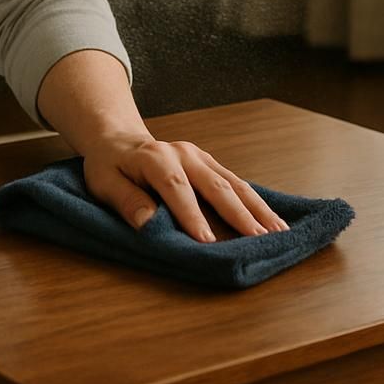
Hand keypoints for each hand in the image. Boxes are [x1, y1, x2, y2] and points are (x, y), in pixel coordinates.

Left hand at [81, 133, 289, 240]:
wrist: (119, 141)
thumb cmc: (109, 166)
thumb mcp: (103, 182)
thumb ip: (125, 200)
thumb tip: (147, 222)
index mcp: (155, 158)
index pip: (176, 189)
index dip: (191, 215)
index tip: (206, 242)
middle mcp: (184, 153)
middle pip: (216, 185)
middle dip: (239, 214)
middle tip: (260, 240)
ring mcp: (201, 157)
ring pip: (235, 184)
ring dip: (258, 210)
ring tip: (279, 233)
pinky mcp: (212, 164)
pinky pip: (237, 184)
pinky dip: (257, 204)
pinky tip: (275, 222)